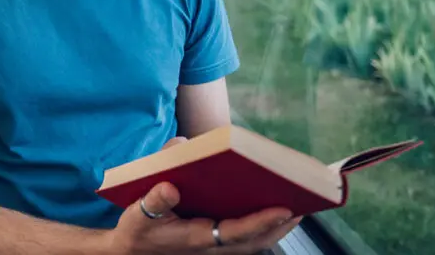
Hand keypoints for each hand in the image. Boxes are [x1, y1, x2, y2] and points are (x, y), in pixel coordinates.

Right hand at [106, 137, 301, 254]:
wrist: (131, 253)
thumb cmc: (137, 230)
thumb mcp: (137, 215)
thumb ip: (154, 201)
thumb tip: (170, 186)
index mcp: (197, 239)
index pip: (237, 232)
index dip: (262, 221)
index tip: (284, 208)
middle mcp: (211, 248)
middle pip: (255, 241)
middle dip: (280, 226)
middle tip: (304, 205)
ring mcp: (215, 250)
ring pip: (254, 243)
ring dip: (276, 229)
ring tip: (297, 208)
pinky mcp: (214, 246)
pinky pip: (246, 240)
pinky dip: (263, 229)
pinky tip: (272, 214)